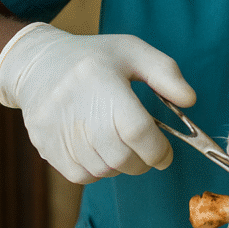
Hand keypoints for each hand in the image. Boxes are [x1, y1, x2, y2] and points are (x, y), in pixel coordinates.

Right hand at [0, 22, 195, 183]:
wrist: (38, 65)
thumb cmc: (94, 58)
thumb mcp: (133, 52)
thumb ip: (166, 74)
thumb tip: (190, 100)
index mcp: (100, 80)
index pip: (136, 131)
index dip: (158, 149)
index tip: (165, 153)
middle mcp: (76, 108)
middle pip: (122, 157)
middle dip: (143, 160)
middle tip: (147, 149)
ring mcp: (57, 130)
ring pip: (104, 170)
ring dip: (121, 165)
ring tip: (121, 142)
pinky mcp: (46, 147)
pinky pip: (83, 175)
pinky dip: (99, 170)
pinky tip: (101, 148)